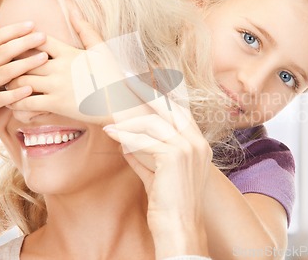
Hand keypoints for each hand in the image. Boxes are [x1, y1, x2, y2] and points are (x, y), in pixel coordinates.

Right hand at [0, 18, 47, 147]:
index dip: (13, 30)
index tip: (32, 24)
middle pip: (2, 52)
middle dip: (24, 42)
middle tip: (43, 36)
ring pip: (3, 73)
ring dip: (25, 64)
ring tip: (44, 58)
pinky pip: (0, 98)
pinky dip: (15, 94)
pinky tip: (30, 89)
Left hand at [6, 13, 129, 125]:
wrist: (119, 104)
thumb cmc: (111, 76)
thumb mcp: (101, 49)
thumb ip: (84, 28)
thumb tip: (72, 7)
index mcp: (69, 52)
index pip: (39, 40)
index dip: (25, 39)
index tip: (17, 42)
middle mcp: (61, 68)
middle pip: (25, 60)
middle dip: (11, 62)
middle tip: (2, 63)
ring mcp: (58, 87)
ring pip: (22, 81)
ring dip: (11, 82)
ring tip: (5, 82)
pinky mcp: (57, 105)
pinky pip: (28, 102)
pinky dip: (17, 102)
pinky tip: (13, 101)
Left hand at [103, 79, 210, 257]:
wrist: (179, 228)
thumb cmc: (168, 204)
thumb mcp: (156, 174)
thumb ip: (144, 155)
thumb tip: (126, 141)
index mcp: (199, 144)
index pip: (178, 111)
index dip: (159, 97)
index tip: (141, 85)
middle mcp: (198, 142)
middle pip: (169, 107)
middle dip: (146, 91)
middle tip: (125, 79)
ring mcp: (189, 148)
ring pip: (152, 124)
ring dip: (127, 121)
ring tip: (109, 119)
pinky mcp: (175, 156)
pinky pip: (145, 140)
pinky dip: (126, 137)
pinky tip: (113, 135)